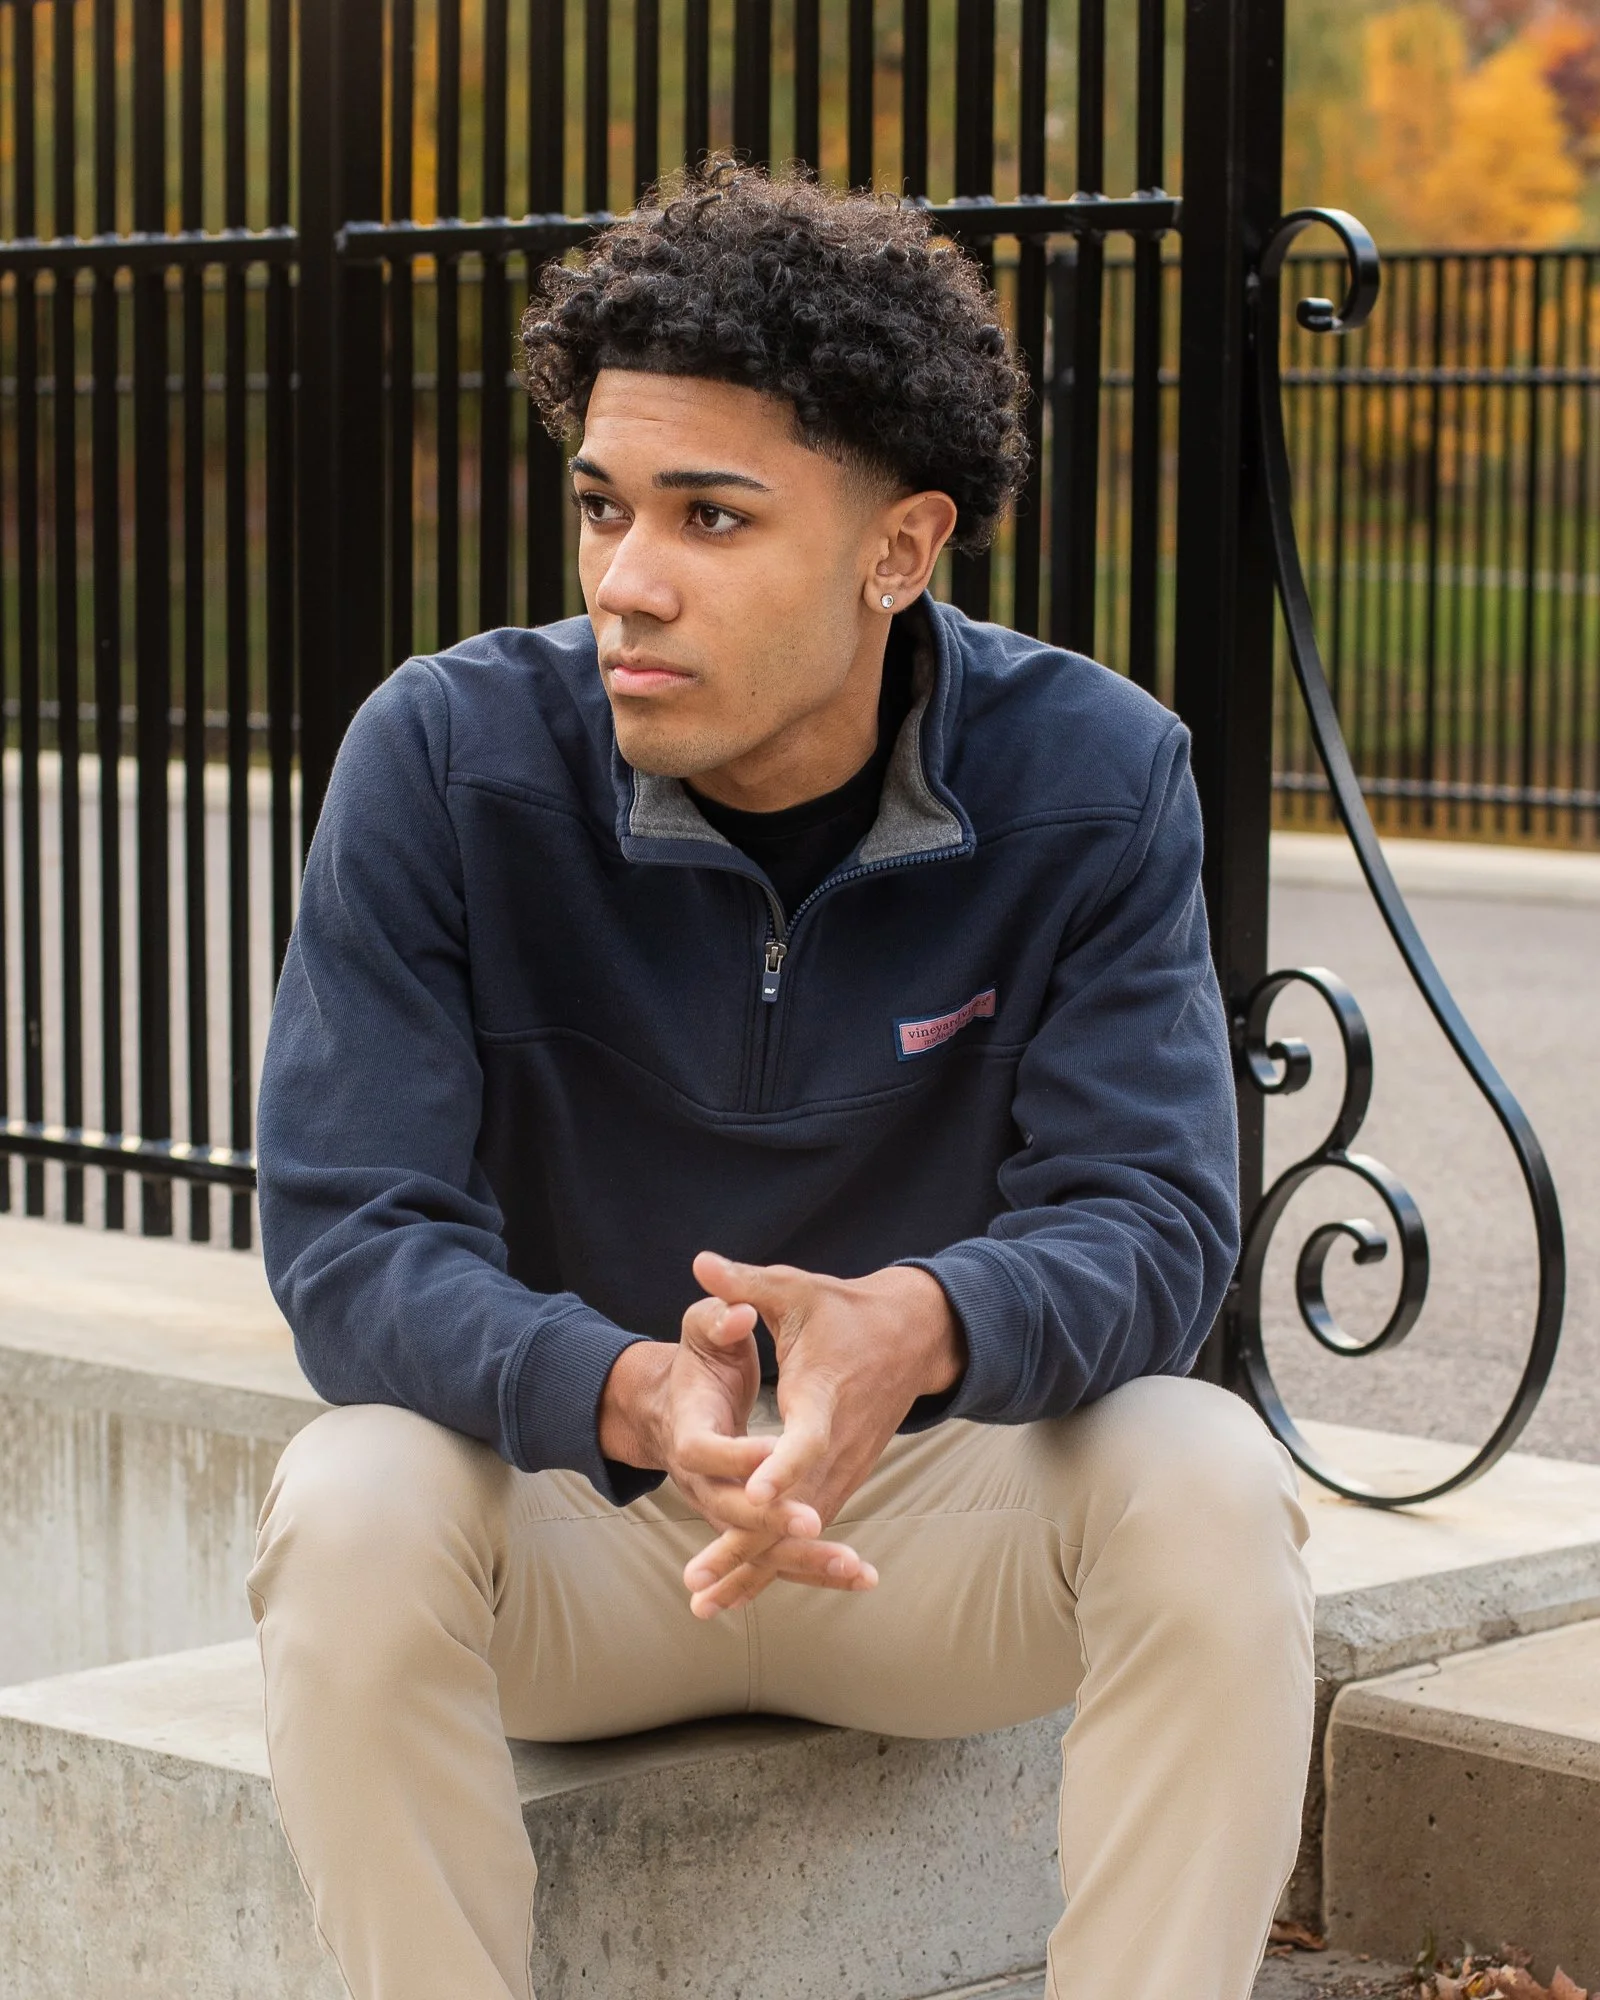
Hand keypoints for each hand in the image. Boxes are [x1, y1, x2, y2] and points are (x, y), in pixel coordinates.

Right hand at [595, 1291, 870, 1589]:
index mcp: (688, 1427)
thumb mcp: (703, 1326)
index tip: (771, 1450)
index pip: (703, 1451)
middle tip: (811, 1523)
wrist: (673, 1401)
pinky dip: (815, 1566)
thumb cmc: (698, 1356)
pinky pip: (778, 1552)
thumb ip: (719, 1317)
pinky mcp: (750, 1519)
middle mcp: (699, 1479)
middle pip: (729, 1510)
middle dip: (770, 1521)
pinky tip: (860, 1576)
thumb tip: (738, 1311)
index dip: (734, 1454)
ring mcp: (723, 1504)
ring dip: (804, 1560)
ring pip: (759, 1544)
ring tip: (855, 1567)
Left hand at [680, 1251, 964, 1618]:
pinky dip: (778, 1562)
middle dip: (748, 1544)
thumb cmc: (844, 1310)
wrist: (913, 1334)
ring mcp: (844, 1468)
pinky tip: (739, 1592)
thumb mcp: (795, 1289)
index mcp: (824, 1396)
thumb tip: (701, 1262)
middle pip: (795, 1507)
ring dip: (756, 1566)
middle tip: (699, 1581)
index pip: (804, 1440)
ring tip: (705, 1603)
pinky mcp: (842, 1478)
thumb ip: (746, 1284)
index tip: (751, 1495)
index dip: (778, 1468)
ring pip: (800, 1530)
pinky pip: (809, 1529)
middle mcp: (838, 1444)